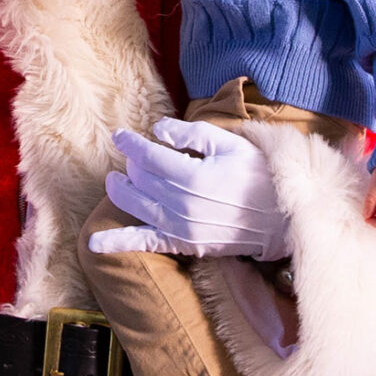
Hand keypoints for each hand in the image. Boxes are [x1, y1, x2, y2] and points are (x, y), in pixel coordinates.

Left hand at [89, 119, 291, 258]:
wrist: (282, 216)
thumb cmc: (259, 174)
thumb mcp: (230, 143)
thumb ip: (191, 134)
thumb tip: (157, 130)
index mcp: (192, 174)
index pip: (147, 155)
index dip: (130, 142)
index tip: (120, 134)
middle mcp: (182, 203)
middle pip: (139, 179)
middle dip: (131, 163)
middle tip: (135, 155)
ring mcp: (181, 227)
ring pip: (135, 205)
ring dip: (119, 191)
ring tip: (116, 180)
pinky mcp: (185, 245)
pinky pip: (145, 244)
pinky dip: (117, 243)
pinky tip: (93, 244)